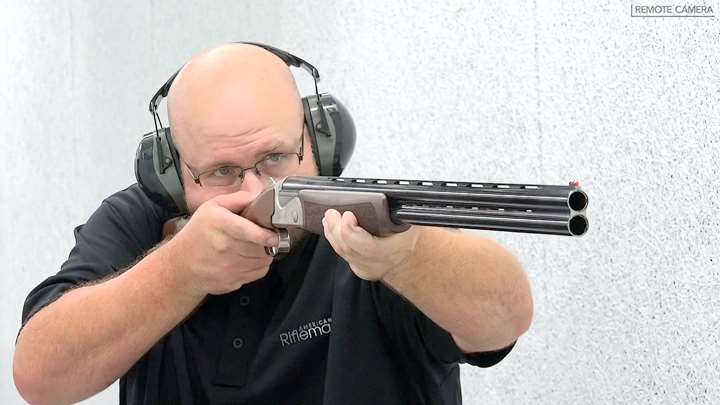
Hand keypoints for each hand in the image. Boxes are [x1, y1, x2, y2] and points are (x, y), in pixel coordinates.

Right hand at [163, 190, 278, 295]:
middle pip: (260, 246)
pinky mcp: (233, 281)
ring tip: (256, 244)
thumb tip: (256, 184)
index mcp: (219, 224)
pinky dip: (260, 264)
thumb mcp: (212, 207)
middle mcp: (224, 247)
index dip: (266, 235)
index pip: (248, 231)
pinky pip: (259, 272)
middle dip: (268, 240)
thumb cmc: (198, 233)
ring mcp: (228, 267)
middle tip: (267, 234)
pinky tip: (250, 257)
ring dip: (265, 251)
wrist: (180, 266)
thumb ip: (239, 197)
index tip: (275, 235)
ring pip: (263, 259)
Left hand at [321, 209, 420, 280]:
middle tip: (331, 213)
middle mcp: (380, 264)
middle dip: (336, 229)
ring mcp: (368, 269)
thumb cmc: (411, 237)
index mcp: (396, 251)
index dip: (352, 231)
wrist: (414, 258)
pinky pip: (343, 255)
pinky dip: (336, 240)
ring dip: (333, 233)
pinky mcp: (360, 270)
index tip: (347, 215)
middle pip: (350, 249)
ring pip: (343, 253)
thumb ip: (398, 211)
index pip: (368, 248)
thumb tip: (386, 196)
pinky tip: (332, 228)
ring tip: (329, 218)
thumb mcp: (412, 221)